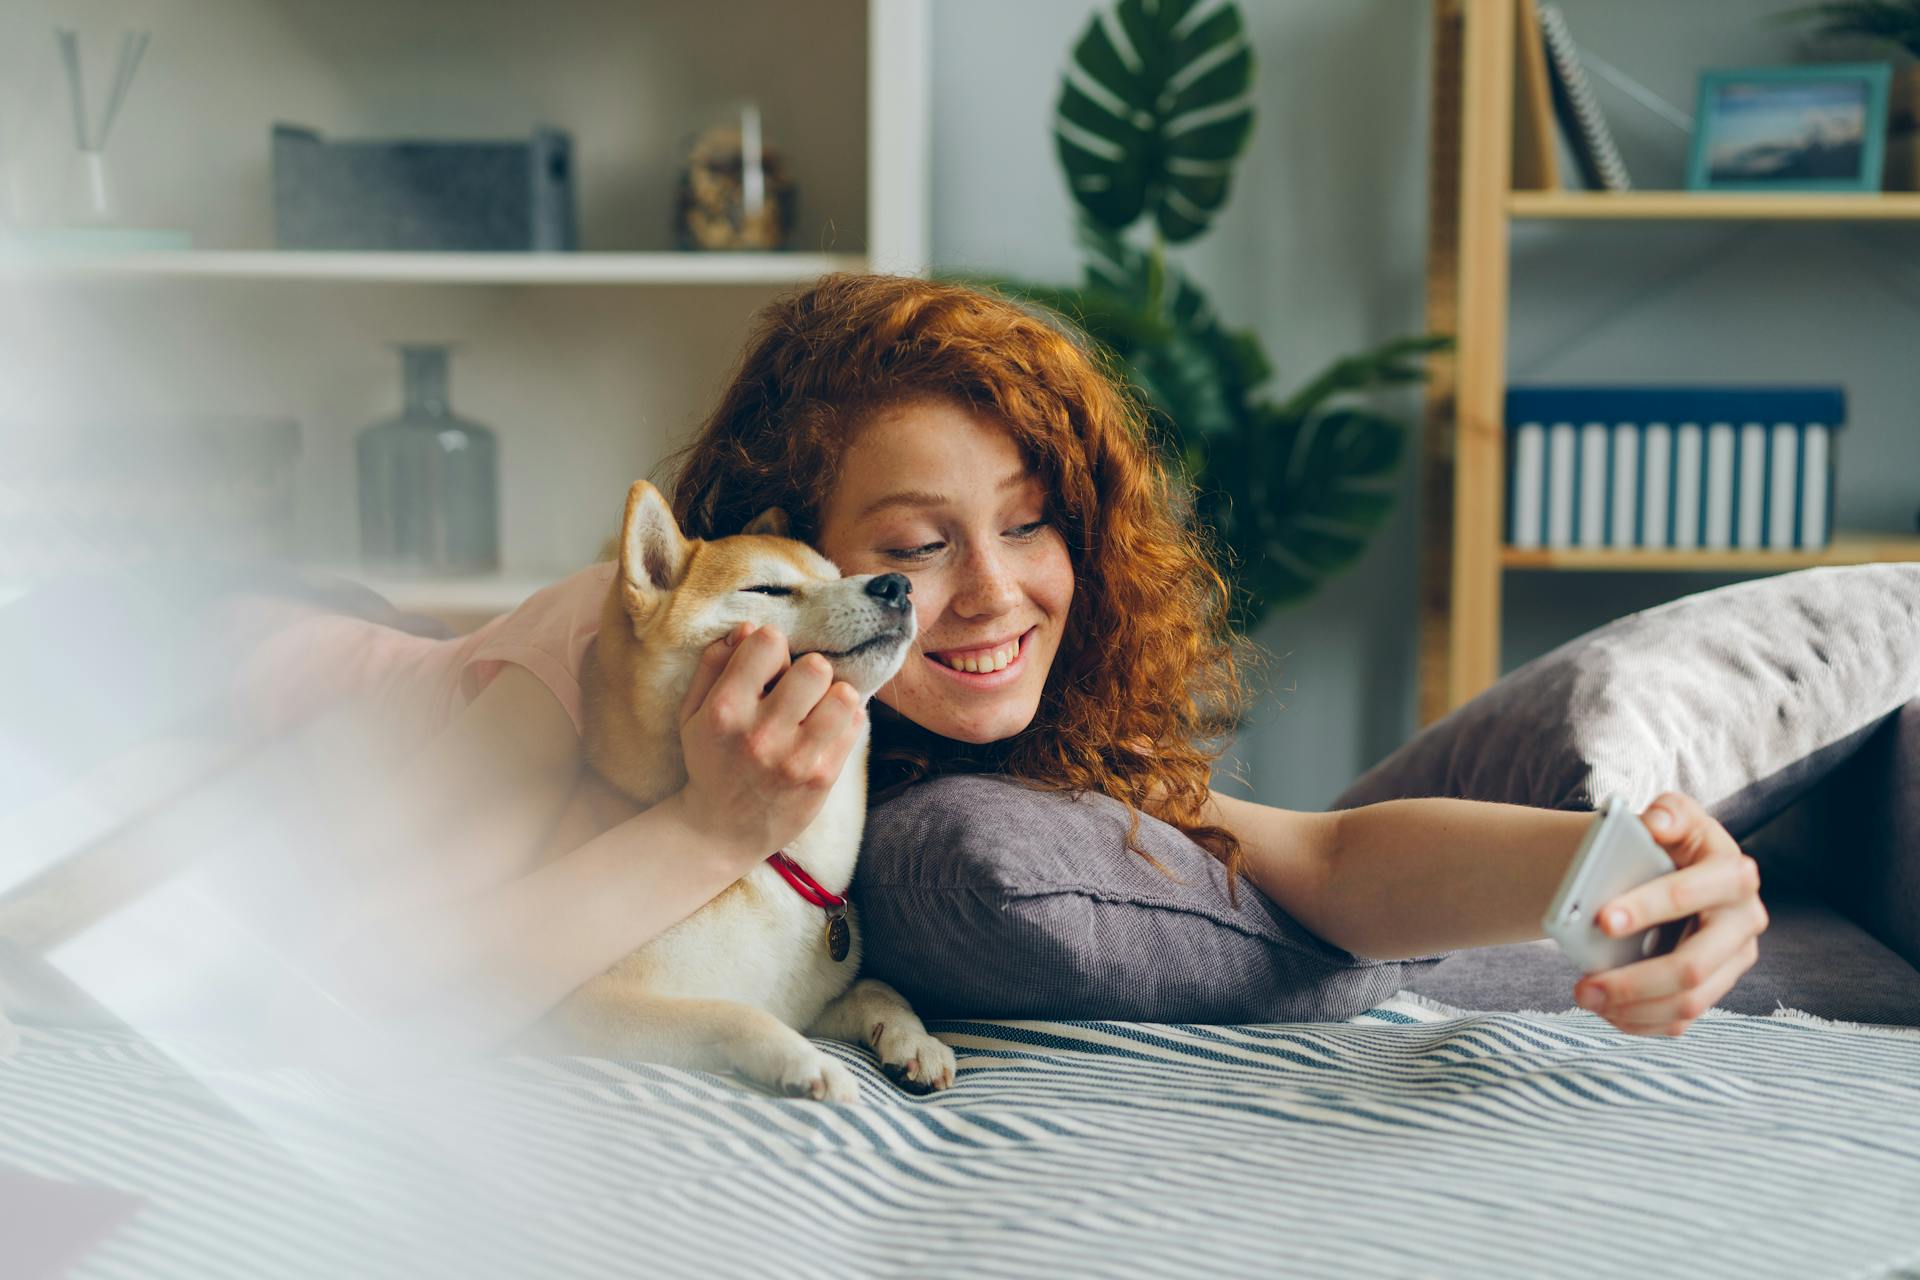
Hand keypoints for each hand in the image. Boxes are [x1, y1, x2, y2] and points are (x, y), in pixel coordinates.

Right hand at [675, 621, 865, 866]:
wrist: (721, 831)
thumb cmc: (711, 761)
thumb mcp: (693, 713)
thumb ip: (715, 665)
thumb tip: (748, 628)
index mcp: (725, 710)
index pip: (769, 642)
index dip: (772, 647)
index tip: (770, 666)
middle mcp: (761, 734)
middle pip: (815, 667)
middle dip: (809, 671)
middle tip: (800, 689)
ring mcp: (795, 758)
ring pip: (844, 695)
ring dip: (833, 696)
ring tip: (818, 709)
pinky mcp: (822, 778)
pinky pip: (855, 726)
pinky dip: (846, 721)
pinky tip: (826, 731)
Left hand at [1573, 791, 1768, 1036]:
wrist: (1675, 870)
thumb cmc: (1671, 841)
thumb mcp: (1674, 815)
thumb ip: (1668, 812)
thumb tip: (1654, 823)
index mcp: (1734, 876)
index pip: (1690, 896)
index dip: (1647, 908)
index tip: (1601, 920)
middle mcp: (1744, 924)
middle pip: (1692, 967)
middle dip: (1634, 980)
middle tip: (1583, 984)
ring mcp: (1734, 962)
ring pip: (1688, 1003)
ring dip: (1631, 1007)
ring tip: (1584, 996)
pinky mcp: (1717, 987)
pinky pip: (1681, 1021)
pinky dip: (1640, 1022)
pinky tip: (1606, 1012)